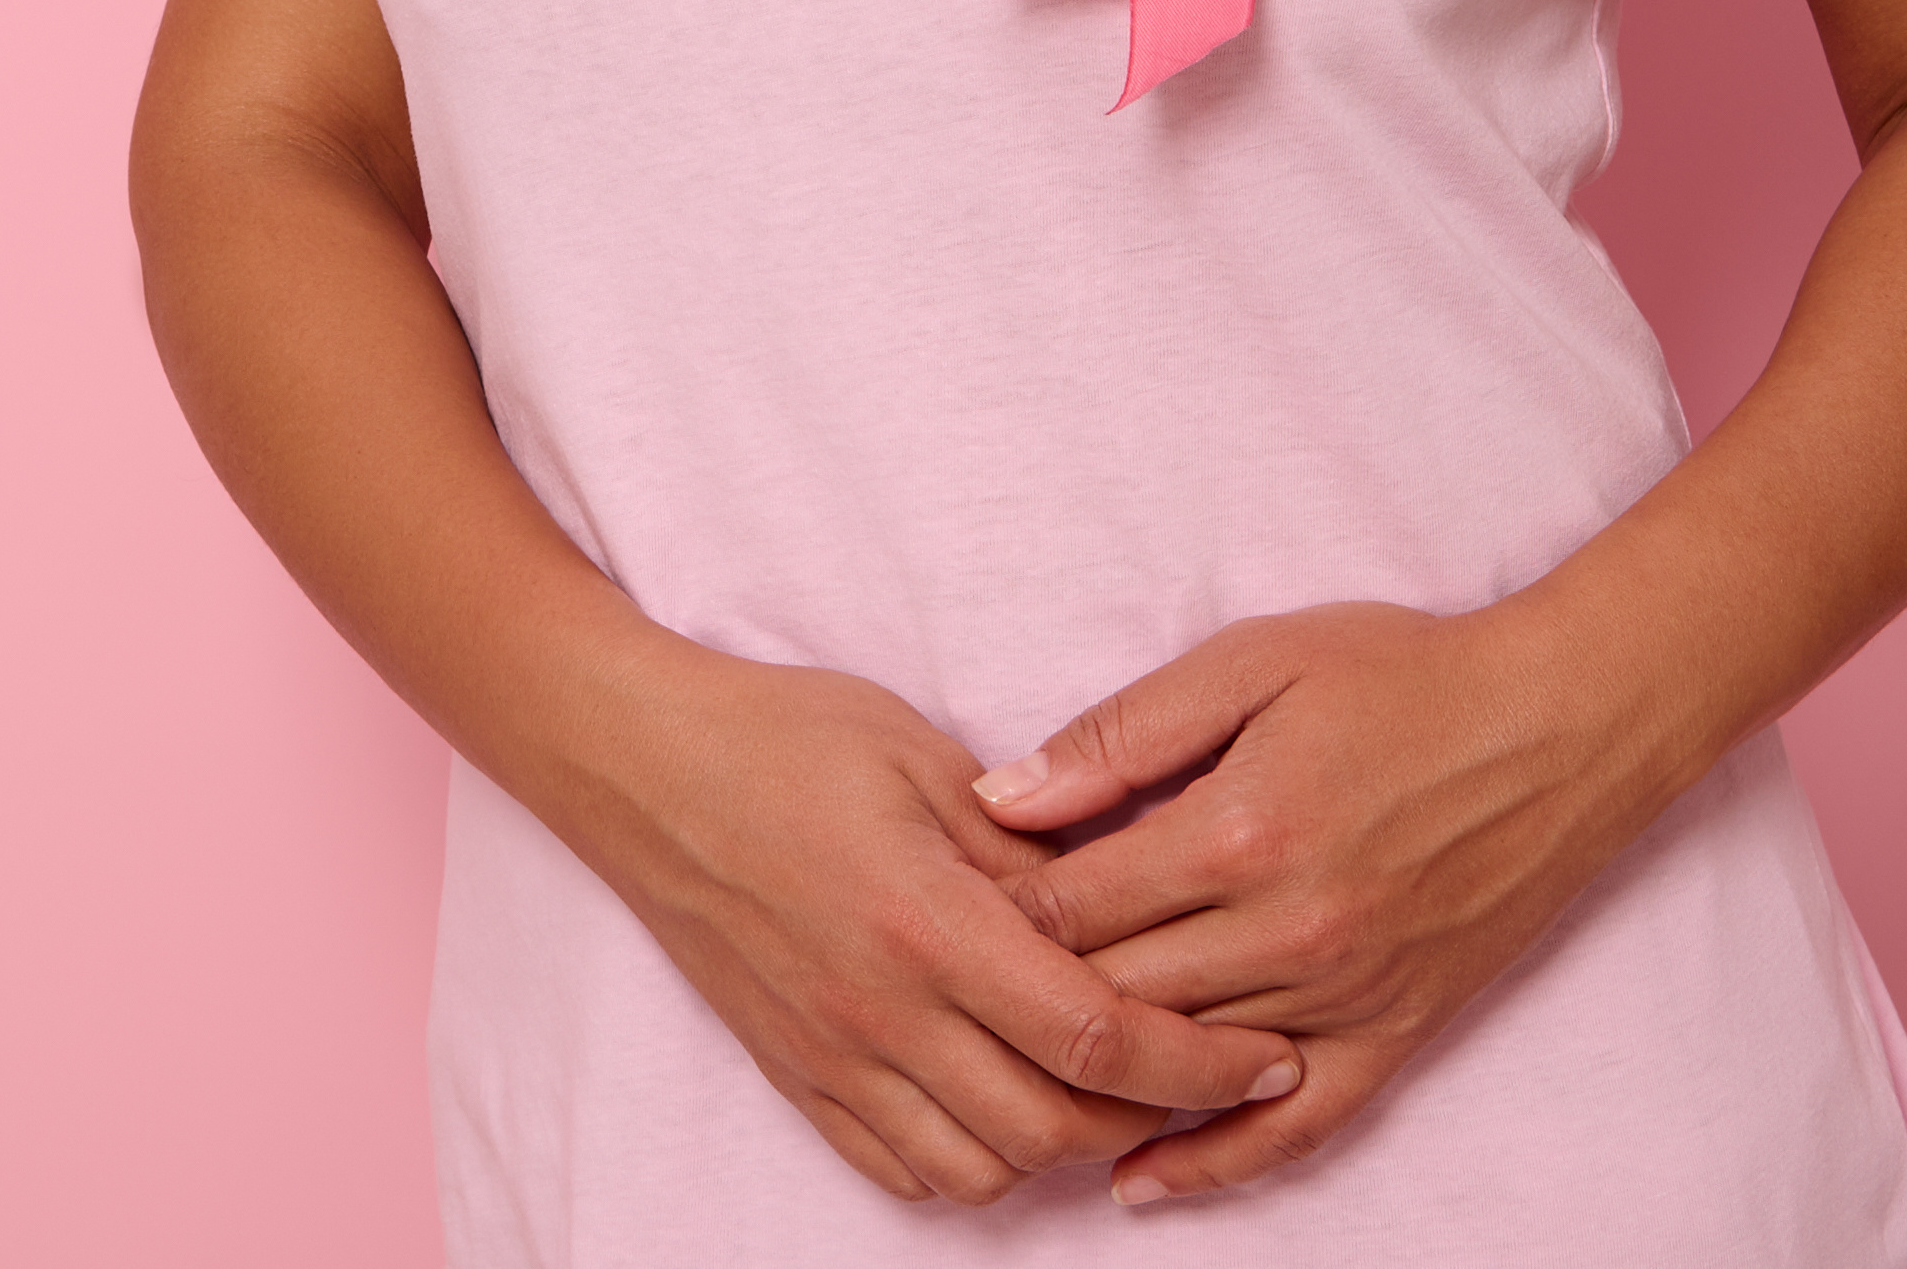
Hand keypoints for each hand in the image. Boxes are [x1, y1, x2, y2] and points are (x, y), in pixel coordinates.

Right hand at [543, 644, 1311, 1204]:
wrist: (641, 767)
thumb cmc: (786, 736)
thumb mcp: (925, 756)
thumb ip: (1030, 845)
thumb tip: (1130, 896)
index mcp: (927, 920)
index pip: (1095, 1034)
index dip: (1199, 1063)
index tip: (1266, 1057)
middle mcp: (880, 1010)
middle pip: (1054, 1128)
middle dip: (1152, 1116)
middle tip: (1205, 1072)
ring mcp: (832, 1056)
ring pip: (984, 1170)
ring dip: (1062, 1147)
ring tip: (1101, 1088)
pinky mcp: (795, 1077)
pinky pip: (903, 1171)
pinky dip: (973, 1164)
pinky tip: (1005, 1108)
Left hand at [972, 596, 1699, 1207]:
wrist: (1564, 722)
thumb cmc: (1404, 674)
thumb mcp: (1254, 660)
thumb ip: (1122, 733)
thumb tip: (1002, 797)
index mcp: (1238, 829)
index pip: (1072, 904)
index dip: (993, 910)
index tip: (941, 906)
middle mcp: (1289, 930)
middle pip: (1114, 995)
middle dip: (1027, 996)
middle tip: (957, 996)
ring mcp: (1346, 994)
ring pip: (1188, 1064)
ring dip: (1099, 1076)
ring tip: (1014, 1074)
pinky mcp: (1399, 1033)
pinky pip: (1297, 1128)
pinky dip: (1213, 1162)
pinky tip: (1139, 1182)